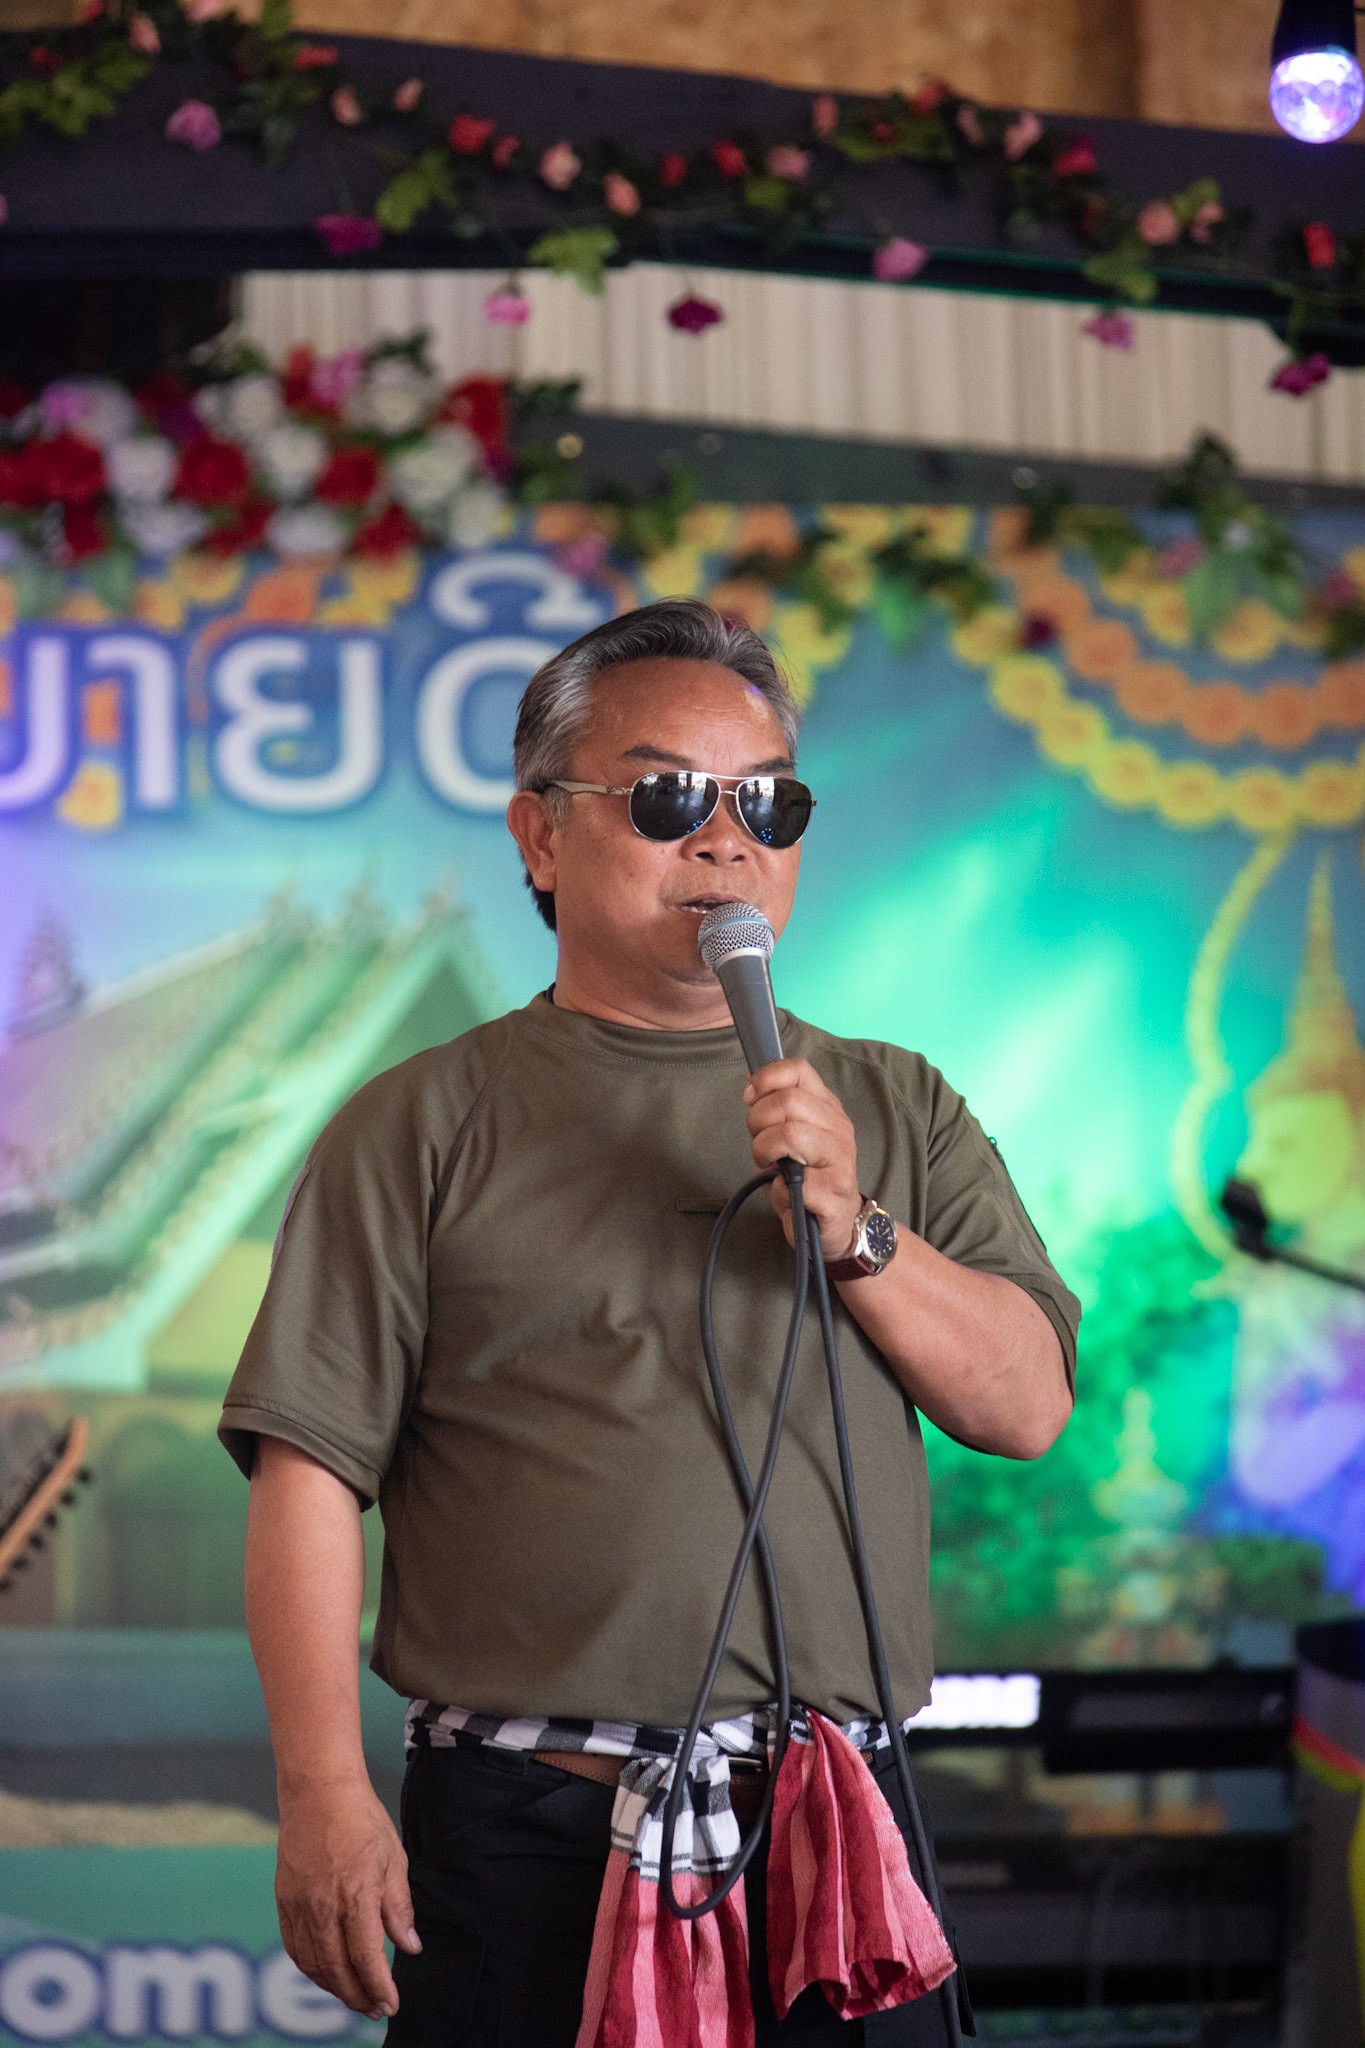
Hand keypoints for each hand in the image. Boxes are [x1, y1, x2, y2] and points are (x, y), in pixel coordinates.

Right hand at [274, 1779, 420, 2018]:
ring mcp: (300, 1906)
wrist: (319, 1791)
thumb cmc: (362, 1820)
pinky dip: (310, 1968)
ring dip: (334, 1988)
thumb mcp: (393, 1859)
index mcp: (355, 1895)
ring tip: (354, 1996)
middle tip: (375, 2009)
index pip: (365, 1957)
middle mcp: (323, 1907)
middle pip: (337, 1969)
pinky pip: (294, 1948)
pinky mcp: (284, 1901)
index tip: (390, 2004)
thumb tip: (409, 1947)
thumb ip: (399, 1907)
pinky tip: (325, 1973)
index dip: (378, 1987)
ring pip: (313, 1964)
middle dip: (358, 1996)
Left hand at [744, 1058, 861, 1258]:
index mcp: (827, 1108)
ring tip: (769, 1166)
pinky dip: (776, 1189)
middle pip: (788, 1100)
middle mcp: (838, 1127)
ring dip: (765, 1151)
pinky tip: (785, 1193)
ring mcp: (839, 1159)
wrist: (836, 1224)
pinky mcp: (833, 1192)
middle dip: (758, 1120)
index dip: (766, 1079)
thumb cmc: (807, 1178)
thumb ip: (774, 1109)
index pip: (799, 1070)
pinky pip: (790, 1181)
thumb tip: (751, 1079)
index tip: (750, 1099)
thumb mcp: (789, 1136)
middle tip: (759, 1143)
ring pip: (789, 1133)